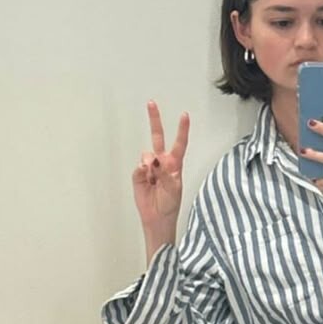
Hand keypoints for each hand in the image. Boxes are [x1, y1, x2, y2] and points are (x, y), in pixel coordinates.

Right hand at [132, 101, 189, 227]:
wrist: (157, 219)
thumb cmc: (170, 205)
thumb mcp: (174, 189)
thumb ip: (166, 173)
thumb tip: (154, 160)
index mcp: (175, 165)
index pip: (179, 144)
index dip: (182, 130)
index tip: (184, 115)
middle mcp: (162, 163)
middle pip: (158, 138)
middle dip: (155, 121)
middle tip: (151, 104)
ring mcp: (149, 168)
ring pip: (146, 155)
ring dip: (150, 166)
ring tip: (154, 182)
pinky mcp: (138, 175)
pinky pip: (138, 168)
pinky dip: (141, 174)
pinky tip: (147, 183)